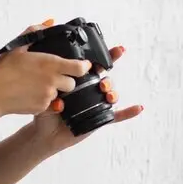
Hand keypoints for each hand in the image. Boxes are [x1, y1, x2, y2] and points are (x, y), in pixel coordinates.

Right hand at [0, 24, 91, 118]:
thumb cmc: (3, 71)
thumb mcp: (17, 47)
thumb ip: (35, 32)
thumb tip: (49, 23)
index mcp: (50, 64)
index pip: (79, 68)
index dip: (83, 66)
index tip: (82, 65)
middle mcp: (52, 81)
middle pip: (72, 83)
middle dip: (66, 80)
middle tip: (53, 76)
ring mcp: (48, 96)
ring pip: (60, 94)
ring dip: (54, 90)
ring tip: (37, 85)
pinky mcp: (43, 108)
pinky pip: (50, 104)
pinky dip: (44, 100)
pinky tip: (31, 94)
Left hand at [23, 21, 142, 155]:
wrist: (44, 133)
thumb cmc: (44, 111)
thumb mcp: (44, 93)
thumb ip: (48, 83)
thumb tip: (52, 76)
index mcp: (80, 81)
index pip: (95, 66)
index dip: (108, 57)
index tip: (118, 50)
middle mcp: (90, 91)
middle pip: (106, 79)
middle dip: (107, 78)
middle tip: (101, 81)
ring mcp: (97, 104)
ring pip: (111, 95)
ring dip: (113, 92)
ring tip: (107, 93)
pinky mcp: (100, 119)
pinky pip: (117, 116)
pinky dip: (128, 112)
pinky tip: (138, 108)